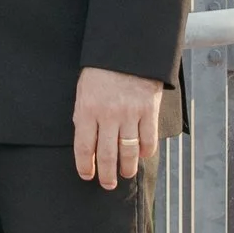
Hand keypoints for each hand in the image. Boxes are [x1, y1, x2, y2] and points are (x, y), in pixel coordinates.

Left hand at [73, 66, 166, 189]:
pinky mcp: (149, 110)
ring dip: (126, 169)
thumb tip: (86, 143)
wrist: (127, 48)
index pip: (84, 147)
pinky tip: (141, 155)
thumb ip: (84, 116)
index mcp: (87, 109)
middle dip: (106, 175)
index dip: (85, 166)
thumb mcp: (84, 90)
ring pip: (129, 152)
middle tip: (107, 184)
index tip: (87, 175)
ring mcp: (130, 114)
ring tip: (125, 174)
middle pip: (107, 155)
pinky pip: (148, 140)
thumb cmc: (102, 70)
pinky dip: (145, 152)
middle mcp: (108, 115)